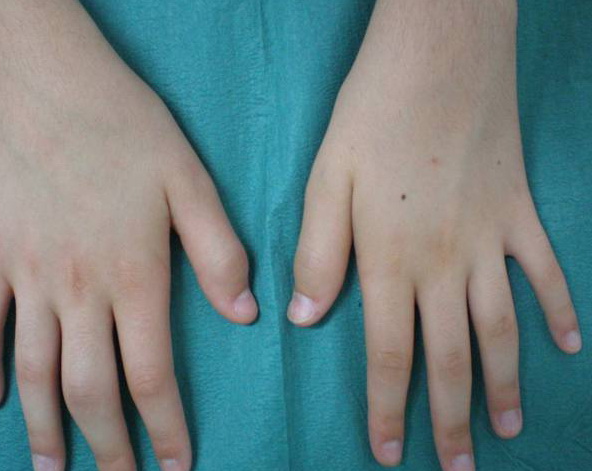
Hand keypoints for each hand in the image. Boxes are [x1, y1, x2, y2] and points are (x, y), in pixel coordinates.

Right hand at [0, 2, 256, 469]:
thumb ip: (219, 252)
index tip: (177, 467)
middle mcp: (77, 290)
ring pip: (34, 370)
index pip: (150, 375)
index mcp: (132, 276)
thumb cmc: (126, 128)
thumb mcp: (190, 182)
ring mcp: (28, 276)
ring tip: (54, 469)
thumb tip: (245, 315)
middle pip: (91, 389)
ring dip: (46, 426)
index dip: (166, 428)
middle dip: (109, 446)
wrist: (48, 84)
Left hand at [288, 2, 580, 469]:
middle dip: (449, 418)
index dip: (387, 406)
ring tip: (504, 428)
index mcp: (389, 260)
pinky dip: (560, 310)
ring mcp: (490, 241)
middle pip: (449, 357)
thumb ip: (317, 254)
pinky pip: (545, 272)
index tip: (389, 452)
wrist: (440, 56)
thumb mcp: (325, 182)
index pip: (386, 352)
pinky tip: (572, 346)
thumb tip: (304, 318)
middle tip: (454, 467)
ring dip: (504, 383)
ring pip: (500, 329)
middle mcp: (444, 263)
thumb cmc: (373, 115)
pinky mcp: (521, 213)